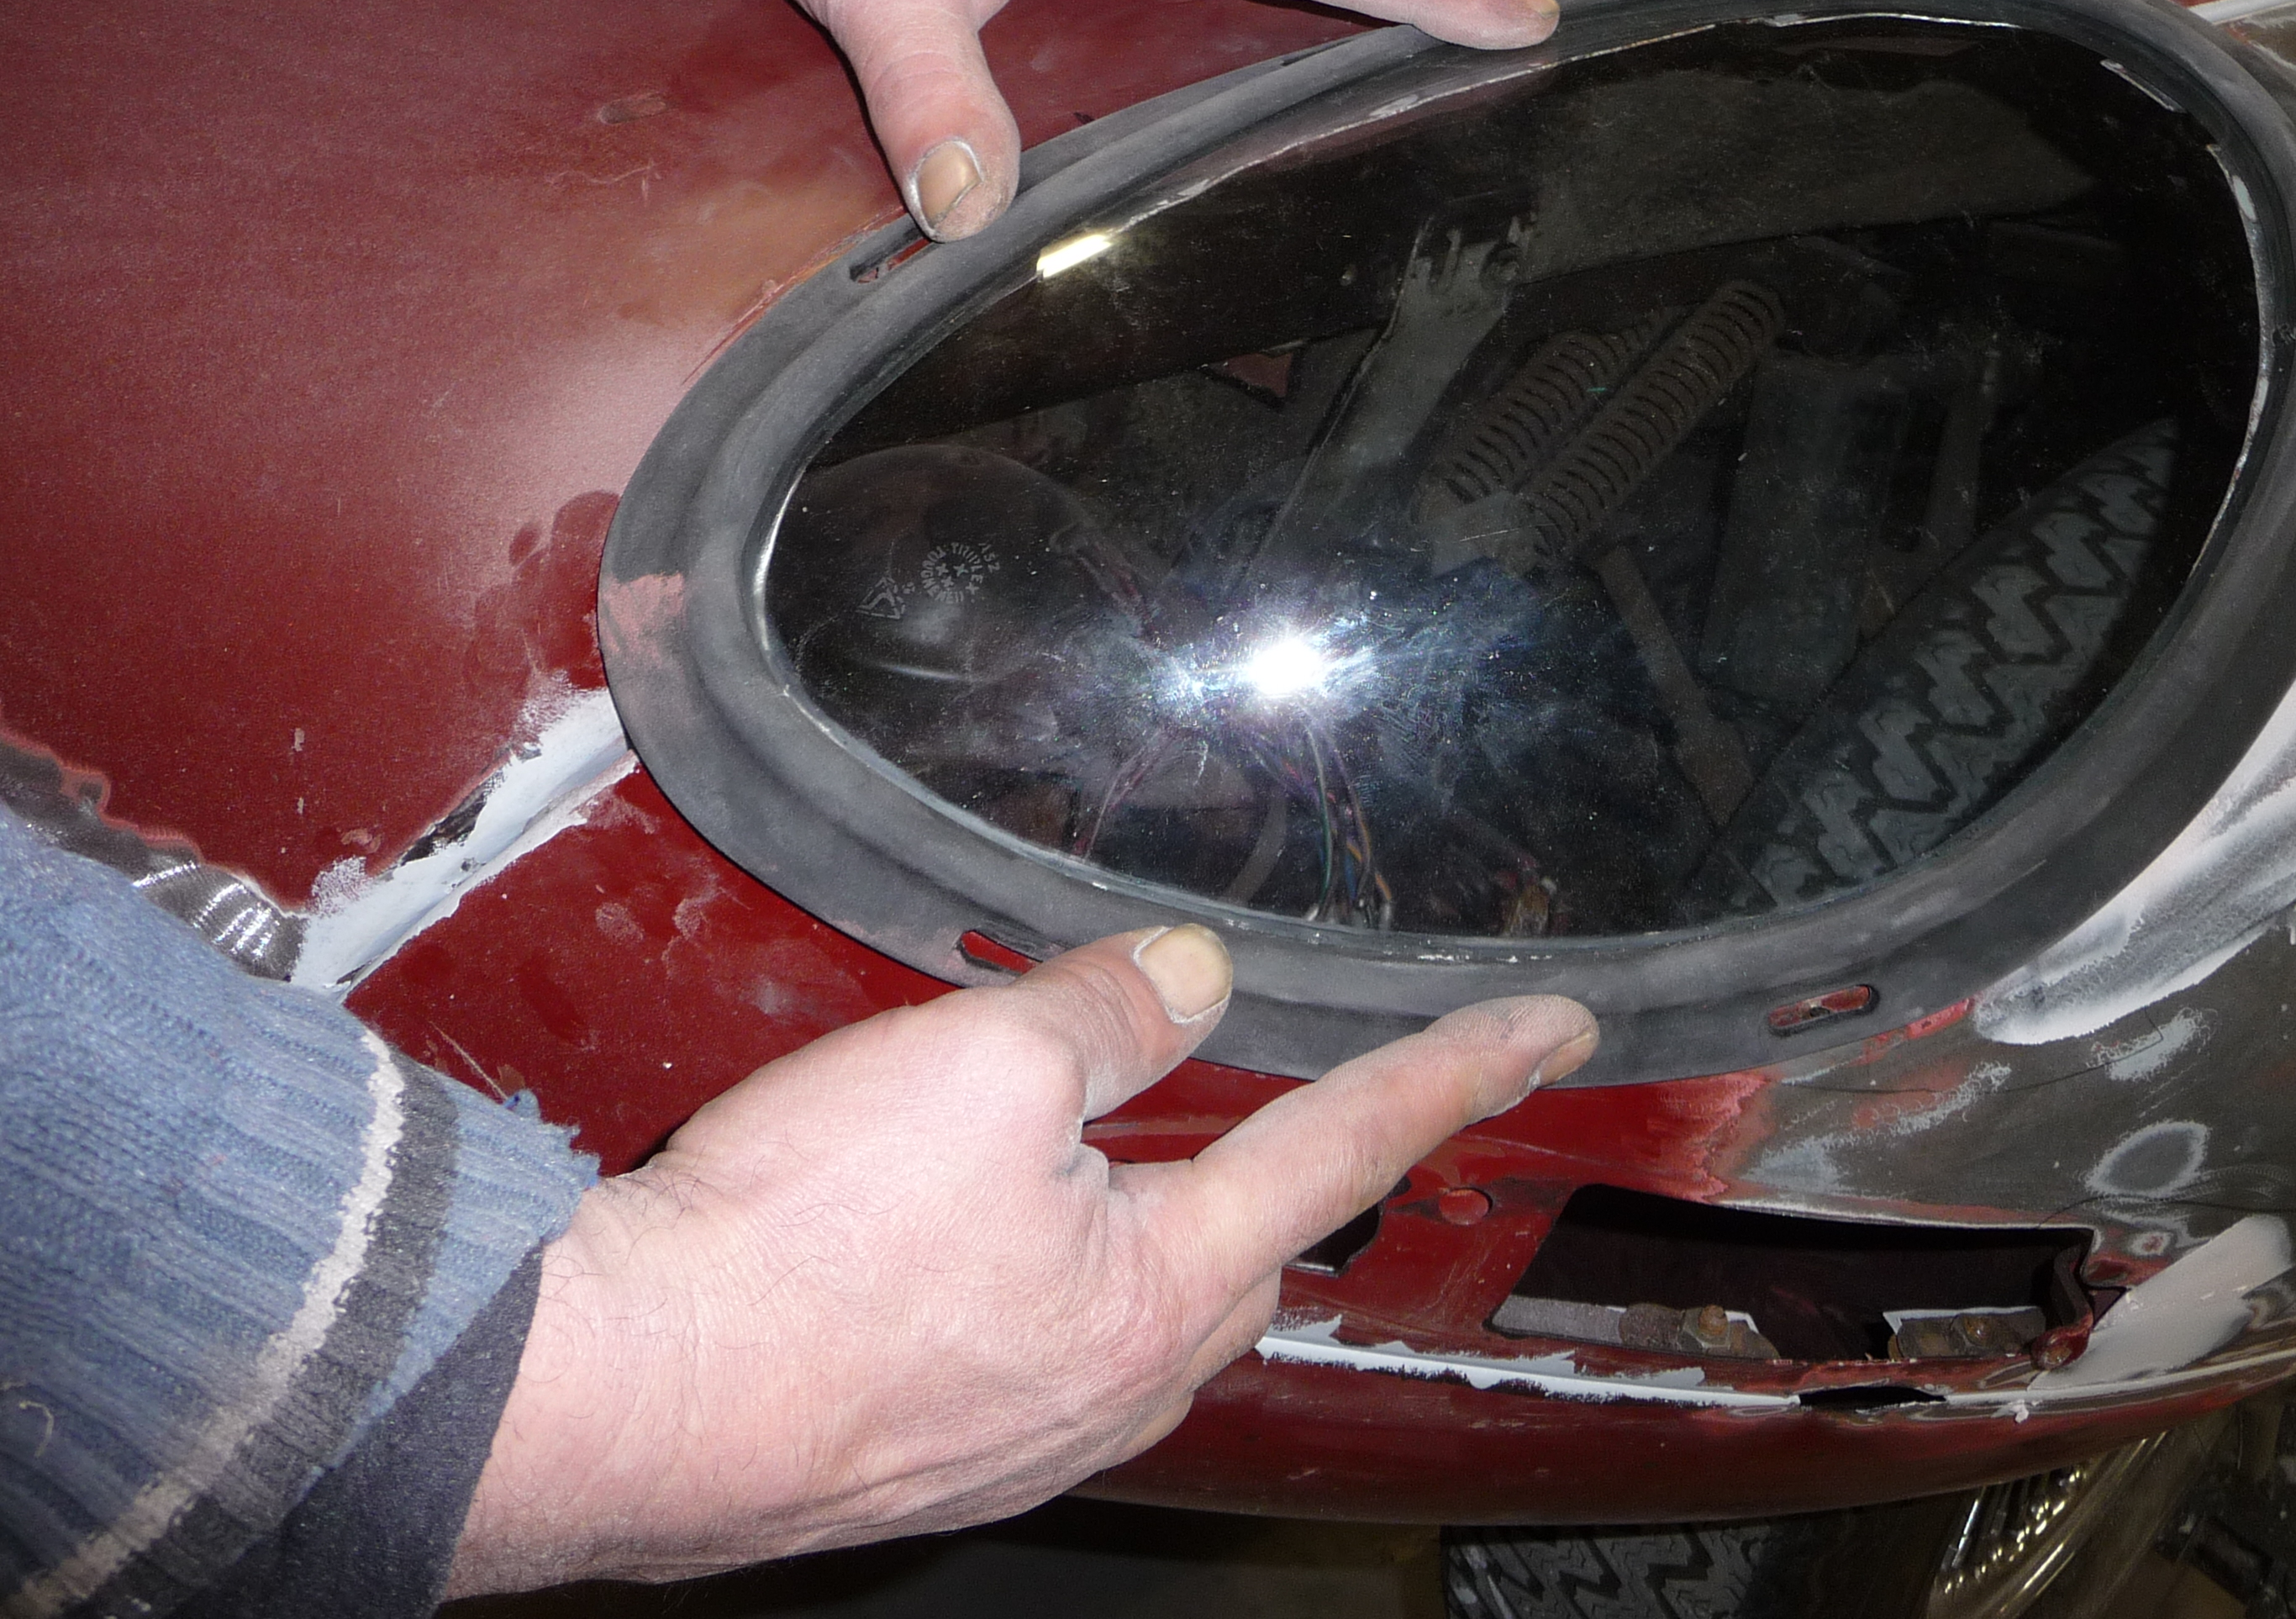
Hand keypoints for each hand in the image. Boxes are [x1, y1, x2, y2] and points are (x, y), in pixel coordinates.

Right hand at [444, 925, 1595, 1591]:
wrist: (611, 1400)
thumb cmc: (796, 1251)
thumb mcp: (985, 1065)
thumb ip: (1113, 1009)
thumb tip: (1191, 976)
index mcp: (1169, 1290)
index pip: (1355, 1142)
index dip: (1462, 1067)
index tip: (1552, 1027)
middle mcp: (1120, 1386)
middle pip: (1239, 1240)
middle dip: (1249, 1159)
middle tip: (1219, 1084)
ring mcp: (1025, 1435)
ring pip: (1127, 1298)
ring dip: (1116, 1220)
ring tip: (1045, 1153)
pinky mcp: (929, 1452)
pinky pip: (1024, 1342)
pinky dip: (1019, 1273)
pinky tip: (937, 1240)